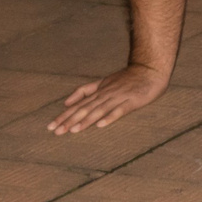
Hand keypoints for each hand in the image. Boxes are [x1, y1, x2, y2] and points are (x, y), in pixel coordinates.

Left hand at [51, 64, 168, 133]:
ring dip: (86, 120)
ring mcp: (118, 98)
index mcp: (98, 91)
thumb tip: (66, 102)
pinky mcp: (132, 101)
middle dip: (70, 120)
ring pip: (99, 110)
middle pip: (85, 109)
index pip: (77, 105)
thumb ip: (85, 91)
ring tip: (73, 130)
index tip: (51, 126)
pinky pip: (119, 110)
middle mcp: (105, 94)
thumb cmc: (127, 78)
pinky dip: (110, 117)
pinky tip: (101, 125)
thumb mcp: (103, 82)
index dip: (64, 115)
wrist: (150, 70)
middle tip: (56, 132)